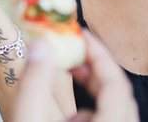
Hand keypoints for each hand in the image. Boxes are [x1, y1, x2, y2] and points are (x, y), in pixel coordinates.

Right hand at [12, 32, 138, 121]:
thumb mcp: (29, 116)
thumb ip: (35, 81)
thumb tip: (41, 43)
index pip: (116, 82)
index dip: (99, 53)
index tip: (81, 34)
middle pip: (119, 94)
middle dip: (95, 68)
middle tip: (74, 51)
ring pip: (115, 109)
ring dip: (93, 89)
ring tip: (69, 75)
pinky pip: (108, 120)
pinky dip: (92, 109)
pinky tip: (66, 112)